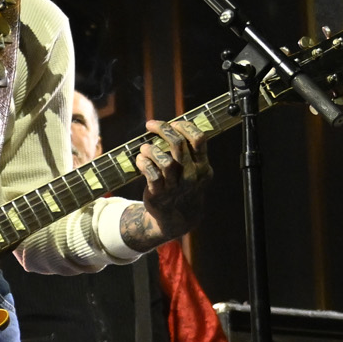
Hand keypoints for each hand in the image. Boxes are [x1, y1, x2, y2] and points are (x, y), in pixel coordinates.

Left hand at [119, 118, 214, 248]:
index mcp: (202, 166)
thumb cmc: (183, 186)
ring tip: (145, 148)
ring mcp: (175, 186)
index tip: (173, 123)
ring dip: (151, 149)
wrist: (178, 218)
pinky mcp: (159, 194)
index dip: (184, 126)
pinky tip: (140, 160)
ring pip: (165, 161)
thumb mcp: (194, 171)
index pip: (199, 139)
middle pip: (178, 144)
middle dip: (163, 129)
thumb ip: (187, 151)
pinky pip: (151, 174)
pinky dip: (143, 163)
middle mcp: (191, 175)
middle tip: (150, 125)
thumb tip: (172, 126)